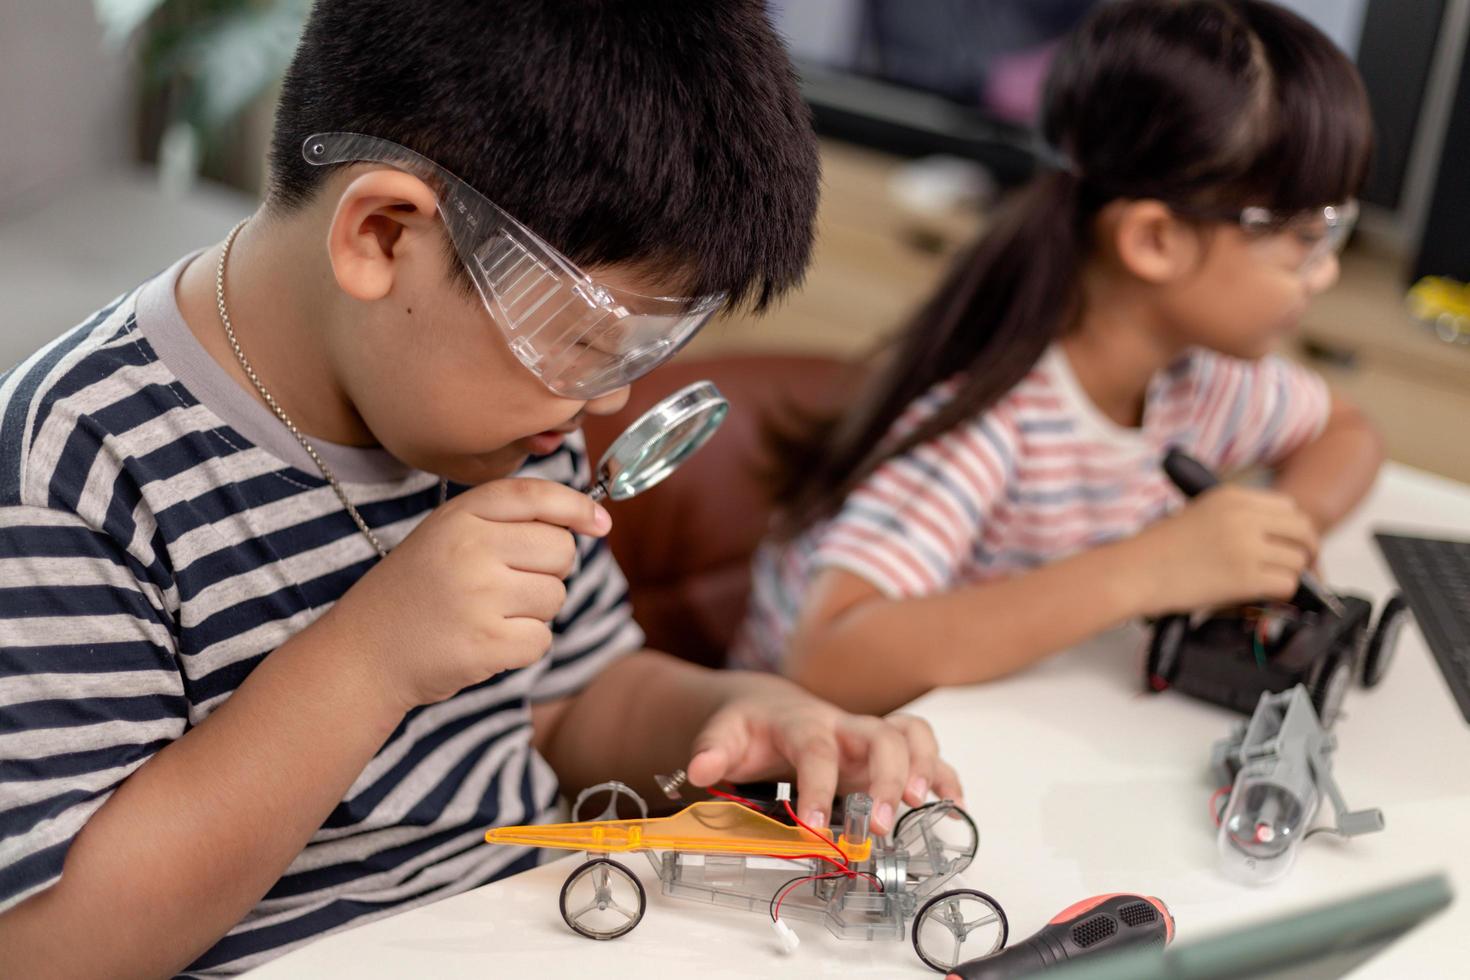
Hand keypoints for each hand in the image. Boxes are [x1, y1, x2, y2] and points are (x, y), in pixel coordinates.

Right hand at [324, 478, 610, 710]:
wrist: (365, 653)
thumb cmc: (419, 591)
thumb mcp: (448, 535)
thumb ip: (508, 521)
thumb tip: (594, 521)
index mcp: (460, 515)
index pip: (535, 495)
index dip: (576, 506)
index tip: (599, 523)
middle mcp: (470, 547)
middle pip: (560, 549)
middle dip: (549, 570)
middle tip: (508, 585)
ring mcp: (479, 596)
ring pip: (555, 597)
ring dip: (533, 611)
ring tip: (487, 613)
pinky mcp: (487, 643)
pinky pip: (542, 639)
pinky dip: (522, 646)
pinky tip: (485, 642)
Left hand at [681, 673, 962, 834]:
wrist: (769, 709)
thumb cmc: (751, 728)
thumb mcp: (723, 735)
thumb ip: (711, 749)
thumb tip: (697, 769)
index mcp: (802, 723)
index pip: (815, 750)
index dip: (818, 786)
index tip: (815, 825)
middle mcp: (843, 726)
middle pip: (880, 735)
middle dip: (886, 777)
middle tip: (878, 823)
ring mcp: (867, 738)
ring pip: (910, 733)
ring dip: (924, 767)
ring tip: (923, 805)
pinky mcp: (884, 754)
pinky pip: (925, 752)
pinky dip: (944, 774)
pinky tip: (951, 803)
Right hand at [1125, 485, 1317, 615]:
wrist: (1133, 572)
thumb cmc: (1156, 550)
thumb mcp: (1197, 513)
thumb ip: (1235, 516)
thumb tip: (1271, 537)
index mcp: (1231, 497)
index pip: (1288, 508)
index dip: (1291, 530)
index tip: (1285, 545)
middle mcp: (1244, 517)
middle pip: (1302, 530)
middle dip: (1304, 550)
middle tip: (1295, 567)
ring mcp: (1247, 547)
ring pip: (1298, 560)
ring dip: (1289, 574)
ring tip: (1267, 583)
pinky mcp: (1246, 578)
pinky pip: (1287, 584)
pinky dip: (1280, 593)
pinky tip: (1260, 595)